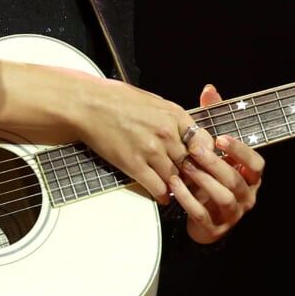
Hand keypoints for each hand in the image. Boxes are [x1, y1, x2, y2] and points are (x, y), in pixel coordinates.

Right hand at [72, 76, 202, 205]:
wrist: (89, 105)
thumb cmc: (117, 99)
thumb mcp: (154, 102)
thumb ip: (172, 119)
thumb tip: (185, 134)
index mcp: (174, 115)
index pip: (203, 142)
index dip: (204, 156)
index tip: (201, 162)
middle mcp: (167, 134)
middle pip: (190, 163)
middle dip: (191, 174)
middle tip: (191, 181)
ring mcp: (151, 151)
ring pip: (175, 178)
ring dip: (176, 186)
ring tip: (175, 189)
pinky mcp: (134, 165)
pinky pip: (157, 187)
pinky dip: (162, 195)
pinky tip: (162, 195)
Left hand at [171, 84, 265, 243]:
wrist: (200, 216)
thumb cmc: (208, 177)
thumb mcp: (212, 148)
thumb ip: (214, 119)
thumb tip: (209, 90)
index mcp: (250, 177)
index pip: (256, 164)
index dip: (240, 151)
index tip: (221, 139)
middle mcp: (246, 196)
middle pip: (235, 180)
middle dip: (215, 164)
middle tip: (195, 151)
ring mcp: (232, 214)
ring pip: (223, 197)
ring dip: (203, 181)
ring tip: (185, 168)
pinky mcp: (215, 228)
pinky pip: (203, 214)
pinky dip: (189, 200)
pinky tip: (176, 186)